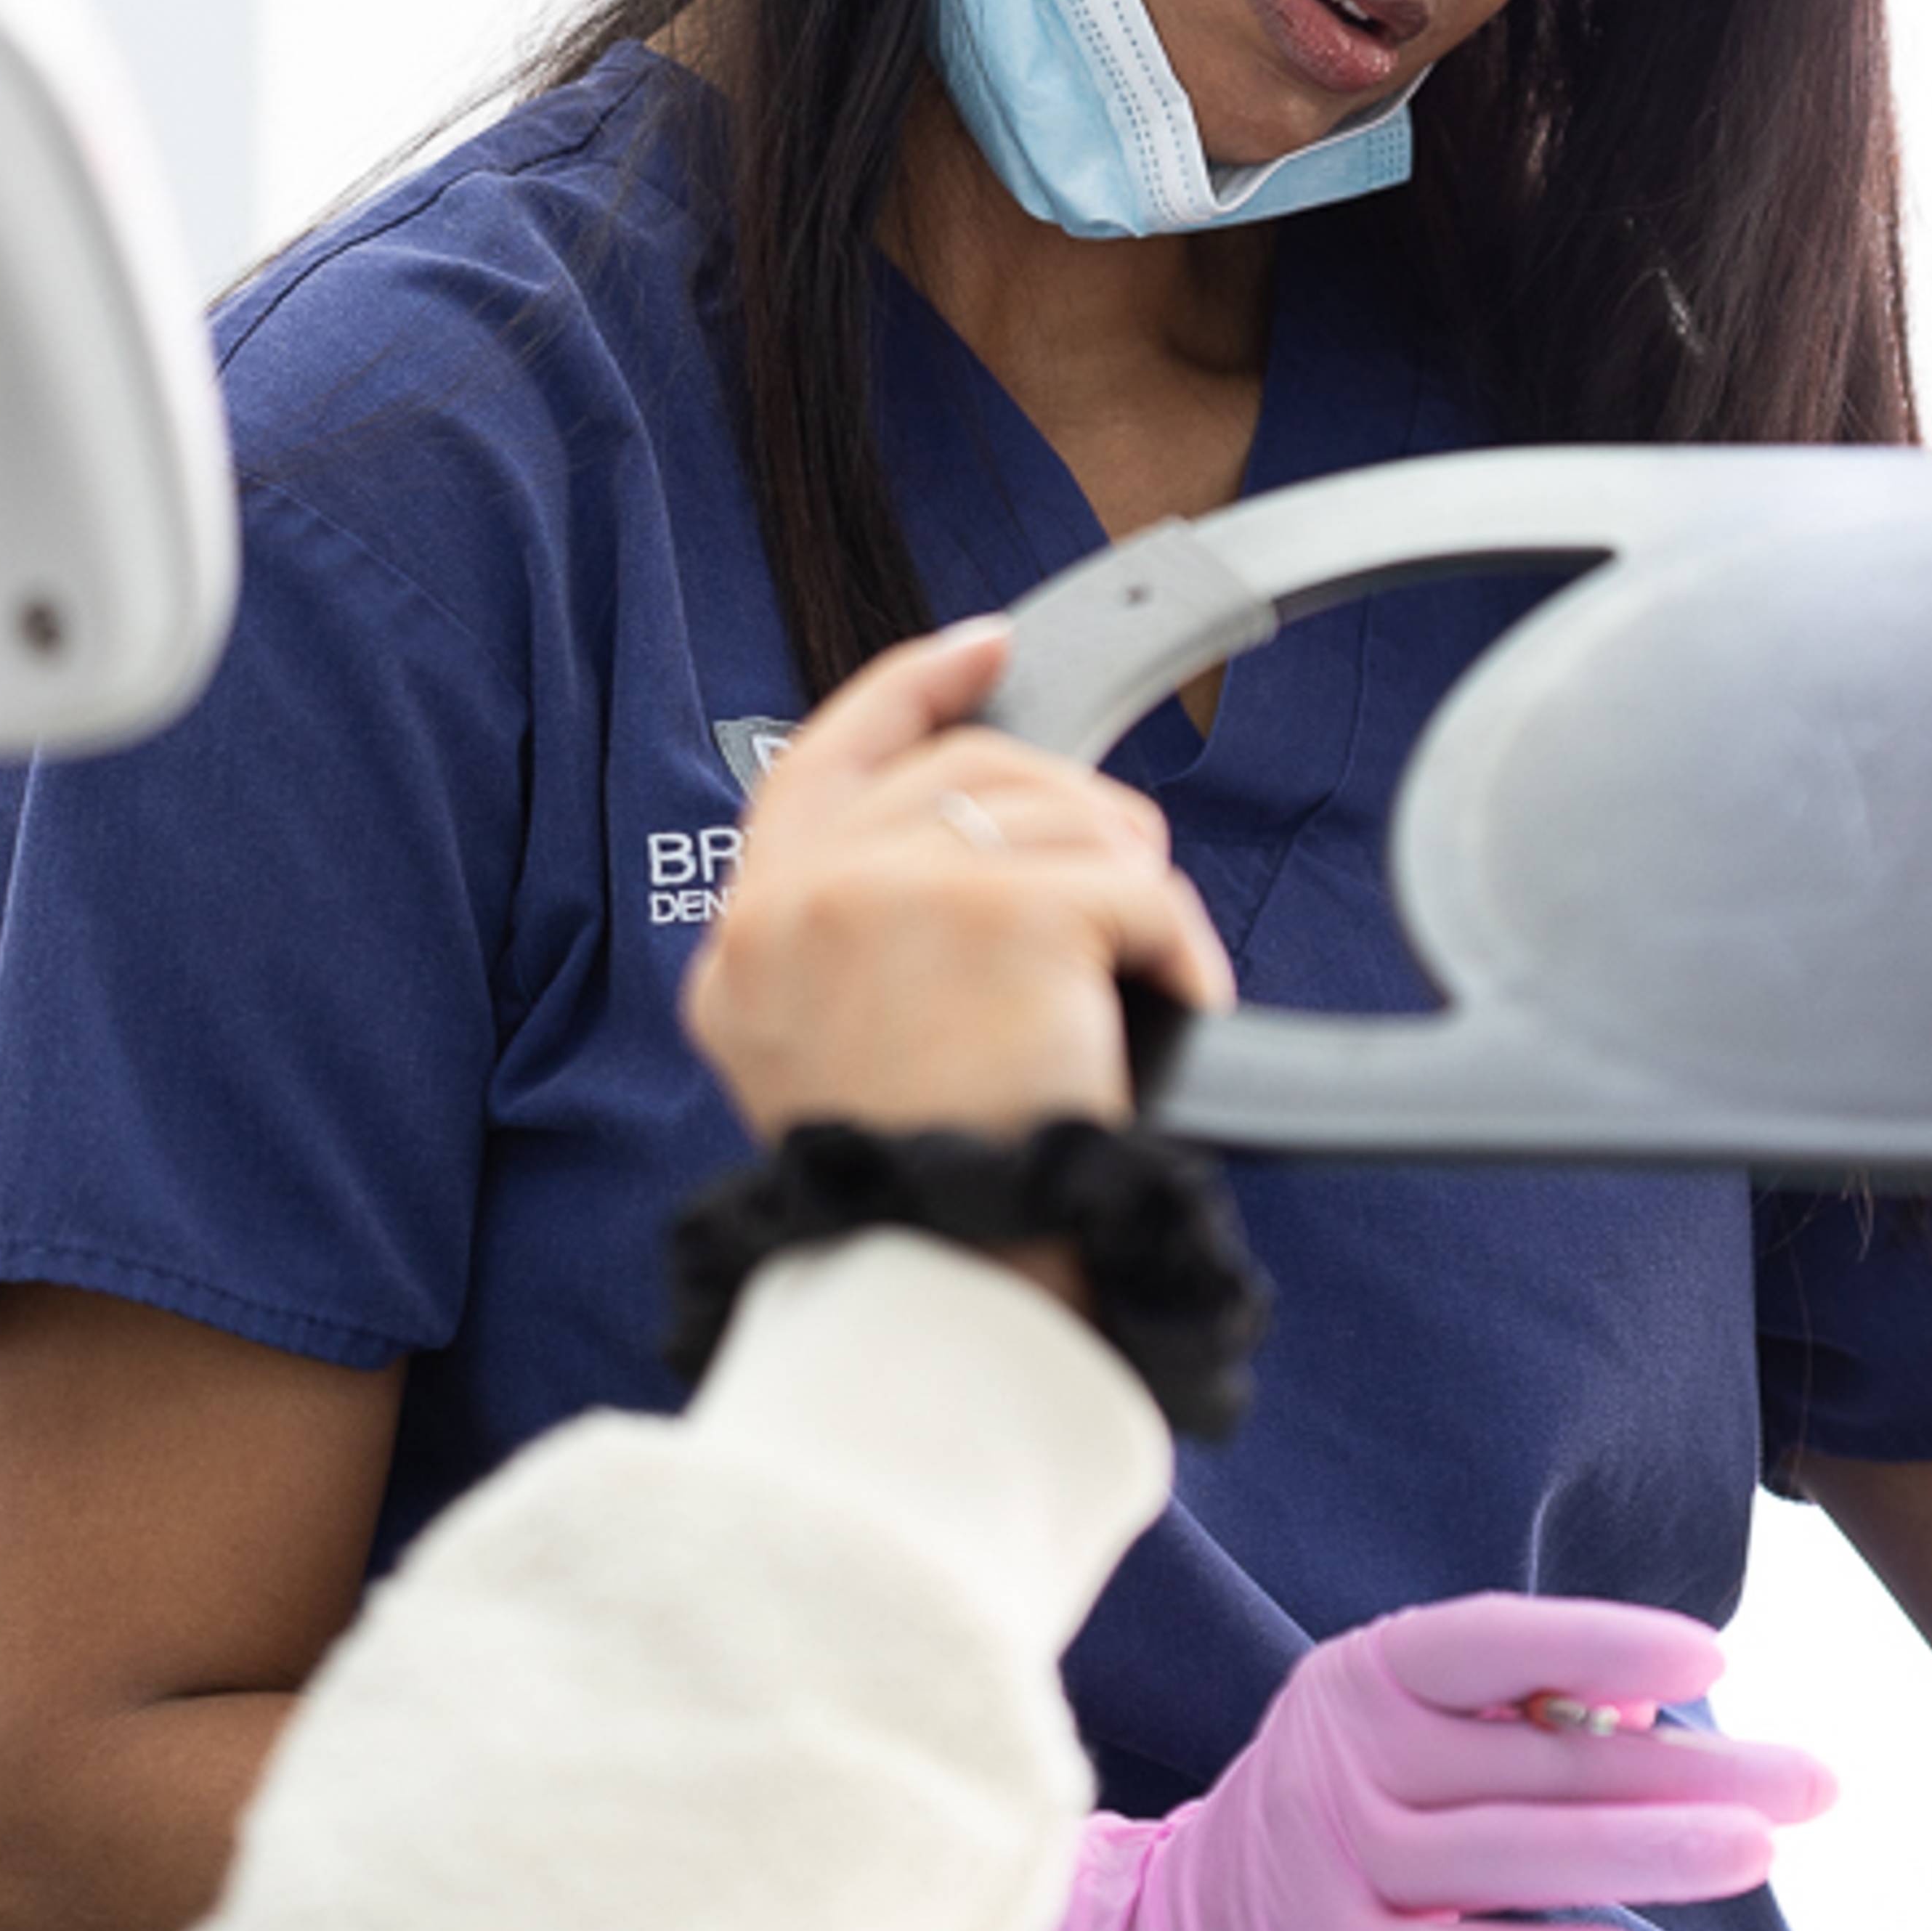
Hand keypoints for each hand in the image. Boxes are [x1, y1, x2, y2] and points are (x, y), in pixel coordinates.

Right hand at [680, 619, 1233, 1142]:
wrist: (941, 1280)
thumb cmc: (917, 1191)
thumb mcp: (819, 1051)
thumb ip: (854, 932)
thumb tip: (961, 832)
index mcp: (751, 935)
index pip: (824, 755)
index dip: (912, 688)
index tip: (986, 650)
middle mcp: (799, 901)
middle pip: (970, 775)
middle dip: (1070, 816)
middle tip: (1121, 887)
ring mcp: (894, 892)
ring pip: (1063, 818)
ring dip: (1129, 893)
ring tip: (1139, 978)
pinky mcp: (1002, 911)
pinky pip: (1137, 889)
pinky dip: (1180, 948)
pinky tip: (1180, 1002)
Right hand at [993, 1591, 1835, 1930]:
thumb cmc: (1348, 1820)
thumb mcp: (1404, 1739)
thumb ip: (1514, 1724)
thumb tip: (1659, 1719)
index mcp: (1367, 1676)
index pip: (1493, 1638)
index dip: (1603, 1641)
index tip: (1717, 1658)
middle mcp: (1345, 1755)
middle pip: (1542, 1756)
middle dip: (1693, 1770)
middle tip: (1813, 1783)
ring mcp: (1335, 1860)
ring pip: (1518, 1852)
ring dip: (1651, 1851)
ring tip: (1761, 1852)